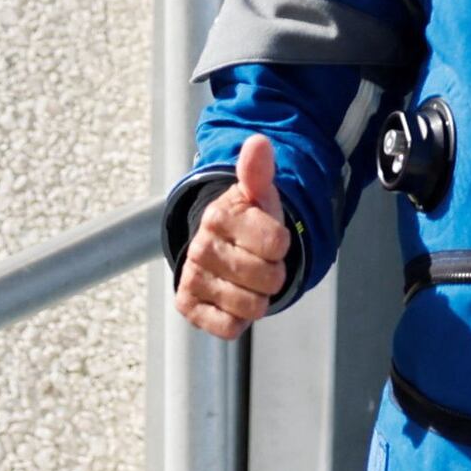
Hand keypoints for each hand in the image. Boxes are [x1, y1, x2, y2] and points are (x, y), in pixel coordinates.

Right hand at [174, 138, 294, 341]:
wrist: (217, 249)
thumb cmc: (245, 223)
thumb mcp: (257, 195)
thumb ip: (258, 171)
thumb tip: (258, 142)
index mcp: (218, 216)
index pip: (278, 243)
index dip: (282, 245)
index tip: (269, 239)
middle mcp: (200, 248)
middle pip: (269, 278)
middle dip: (273, 274)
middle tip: (260, 262)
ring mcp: (193, 278)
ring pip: (252, 306)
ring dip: (258, 298)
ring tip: (248, 282)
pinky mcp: (188, 307)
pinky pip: (229, 328)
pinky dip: (238, 320)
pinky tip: (233, 301)